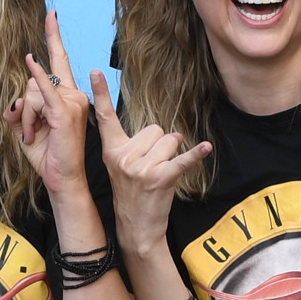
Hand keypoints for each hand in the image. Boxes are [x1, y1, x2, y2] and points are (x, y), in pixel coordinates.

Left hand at [6, 13, 93, 203]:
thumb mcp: (26, 128)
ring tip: (33, 135)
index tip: (51, 16)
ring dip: (25, 117)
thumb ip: (18, 109)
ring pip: (32, 93)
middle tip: (36, 98)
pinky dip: (36, 77)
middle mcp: (73, 94)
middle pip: (35, 81)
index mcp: (67, 95)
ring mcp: (72, 102)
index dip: (54, 37)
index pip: (59, 61)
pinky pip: (44, 91)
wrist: (61, 178)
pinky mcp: (64, 113)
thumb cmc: (47, 154)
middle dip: (28, 101)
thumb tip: (12, 103)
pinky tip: (30, 61)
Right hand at [93, 68, 207, 259]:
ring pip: (170, 141)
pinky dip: (195, 154)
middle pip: (155, 129)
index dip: (99, 94)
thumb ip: (134, 144)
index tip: (94, 72)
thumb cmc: (133, 193)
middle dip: (161, 144)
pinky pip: (181, 160)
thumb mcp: (122, 166)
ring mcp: (140, 168)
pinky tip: (205, 147)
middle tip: (152, 167)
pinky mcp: (159, 178)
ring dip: (173, 154)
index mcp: (111, 151)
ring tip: (161, 174)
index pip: (105, 118)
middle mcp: (123, 157)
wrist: (136, 227)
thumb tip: (168, 133)